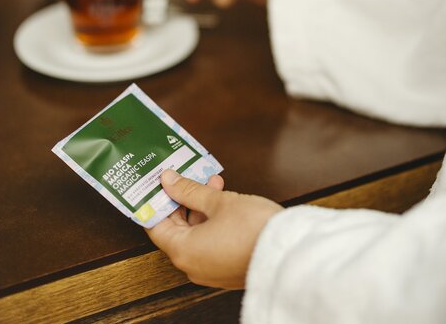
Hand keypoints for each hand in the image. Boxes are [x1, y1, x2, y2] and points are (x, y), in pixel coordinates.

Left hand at [147, 170, 282, 288]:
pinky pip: (210, 242)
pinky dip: (212, 221)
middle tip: (188, 176)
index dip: (157, 201)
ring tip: (213, 183)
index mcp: (183, 251)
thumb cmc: (253, 229)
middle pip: (177, 228)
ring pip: (196, 233)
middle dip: (184, 199)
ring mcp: (210, 269)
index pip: (156, 225)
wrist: (289, 253)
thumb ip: (190, 190)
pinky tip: (224, 200)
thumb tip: (168, 180)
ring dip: (201, 207)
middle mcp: (193, 265)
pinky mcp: (226, 268)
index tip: (159, 183)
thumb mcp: (218, 201)